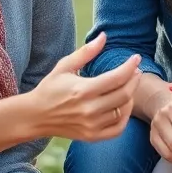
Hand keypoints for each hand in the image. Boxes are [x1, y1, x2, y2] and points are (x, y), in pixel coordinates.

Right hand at [25, 33, 140, 142]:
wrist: (35, 116)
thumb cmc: (50, 88)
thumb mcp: (64, 66)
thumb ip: (86, 52)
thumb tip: (104, 36)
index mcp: (83, 90)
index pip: (117, 78)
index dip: (130, 66)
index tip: (136, 58)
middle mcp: (89, 110)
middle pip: (124, 94)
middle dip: (134, 80)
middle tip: (136, 71)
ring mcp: (91, 125)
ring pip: (123, 111)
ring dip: (131, 96)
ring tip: (129, 85)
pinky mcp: (92, 136)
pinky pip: (118, 129)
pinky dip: (125, 117)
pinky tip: (123, 106)